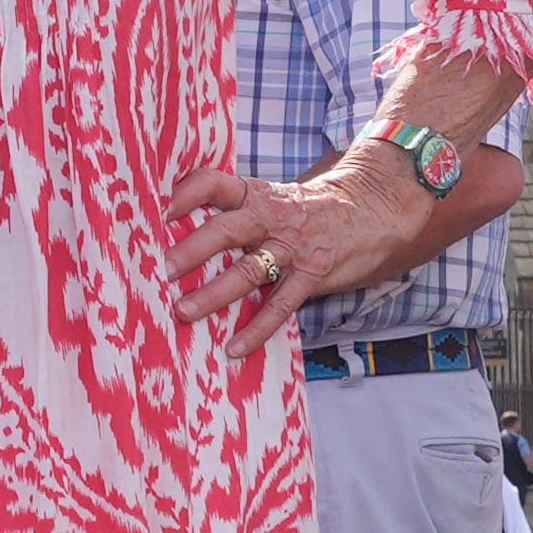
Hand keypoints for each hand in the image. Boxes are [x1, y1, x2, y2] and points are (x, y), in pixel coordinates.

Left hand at [165, 164, 399, 355]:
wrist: (375, 206)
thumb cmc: (311, 208)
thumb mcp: (272, 197)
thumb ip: (236, 211)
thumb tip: (180, 231)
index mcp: (256, 194)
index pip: (215, 184)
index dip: (186, 195)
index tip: (157, 211)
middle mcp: (271, 217)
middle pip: (226, 229)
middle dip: (192, 250)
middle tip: (163, 269)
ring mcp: (293, 247)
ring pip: (249, 271)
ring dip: (214, 293)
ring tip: (184, 311)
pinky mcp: (313, 274)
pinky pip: (281, 305)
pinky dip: (257, 329)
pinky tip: (234, 348)